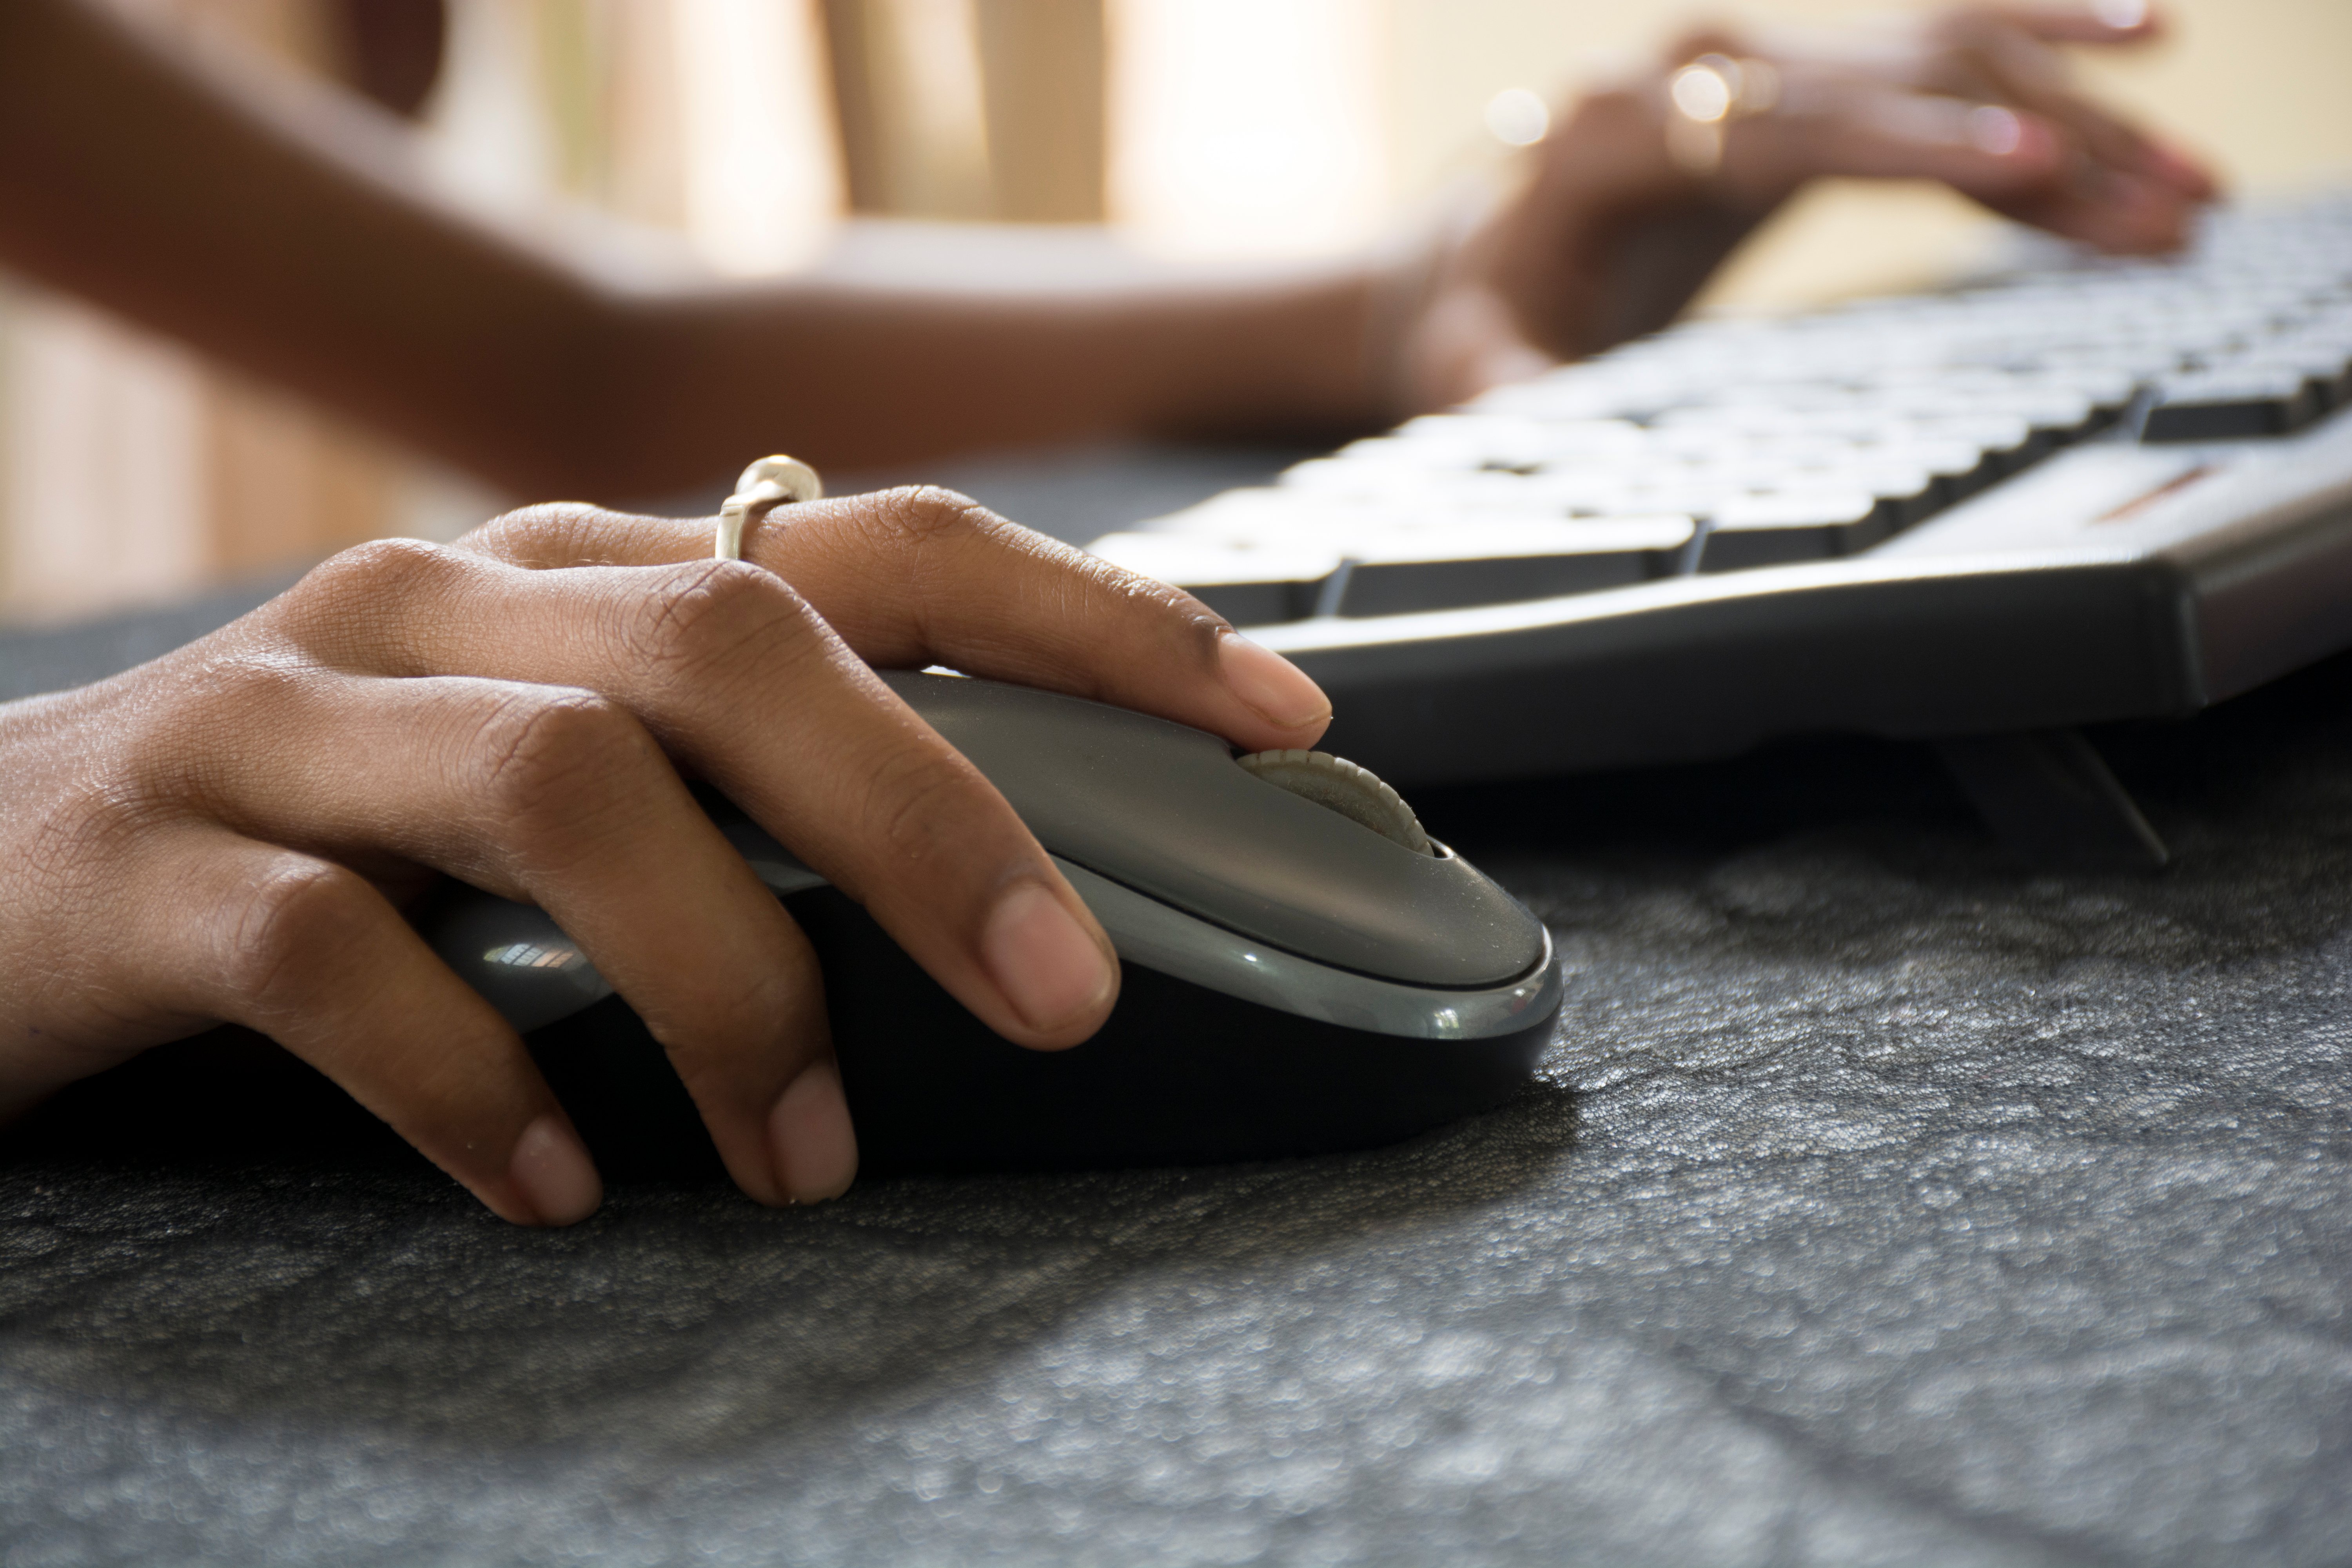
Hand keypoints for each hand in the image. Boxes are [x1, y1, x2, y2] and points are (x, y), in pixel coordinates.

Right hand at [0, 489, 1333, 1223]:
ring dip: (728, 987)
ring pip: (562, 790)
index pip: (883, 543)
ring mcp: (284, 719)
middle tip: (1063, 997)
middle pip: (742, 649)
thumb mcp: (558, 764)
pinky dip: (476, 1083)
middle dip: (932, 819)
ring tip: (804, 1158)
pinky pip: (337, 961)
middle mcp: (449, 601)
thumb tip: (1013, 884)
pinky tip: (561, 1186)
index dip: (1090, 613)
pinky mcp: (139, 864)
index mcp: (580, 572)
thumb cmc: (334, 832)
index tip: (1270, 714)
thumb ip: (749, 783)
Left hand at [1389, 2, 2218, 407]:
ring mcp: (1762, 62)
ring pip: (1944, 61)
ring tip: (2187, 188)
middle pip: (1902, 79)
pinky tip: (2132, 115)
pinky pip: (1938, 76)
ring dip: (2072, 117)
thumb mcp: (1475, 361)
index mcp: (1625, 127)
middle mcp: (1704, 66)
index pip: (1795, 122)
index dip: (1916, 135)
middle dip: (2045, 136)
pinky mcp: (1806, 85)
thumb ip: (1503, 388)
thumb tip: (1518, 421)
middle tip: (2167, 201)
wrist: (1472, 255)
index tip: (2025, 154)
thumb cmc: (1483, 312)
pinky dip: (2036, 98)